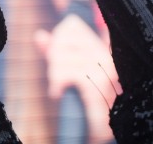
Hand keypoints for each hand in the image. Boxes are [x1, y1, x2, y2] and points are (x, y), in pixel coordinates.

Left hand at [35, 14, 119, 142]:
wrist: (112, 125)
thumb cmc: (91, 98)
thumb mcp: (72, 69)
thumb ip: (56, 51)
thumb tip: (39, 35)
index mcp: (102, 46)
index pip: (72, 26)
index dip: (59, 39)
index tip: (59, 56)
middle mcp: (105, 53)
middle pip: (62, 40)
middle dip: (53, 59)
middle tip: (58, 76)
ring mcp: (103, 67)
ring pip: (60, 58)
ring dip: (54, 75)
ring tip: (60, 86)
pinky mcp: (97, 83)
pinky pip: (65, 74)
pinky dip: (56, 85)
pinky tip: (58, 93)